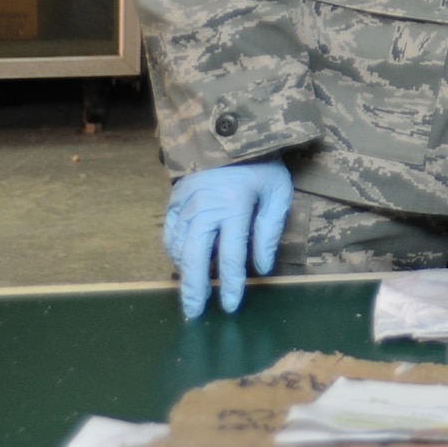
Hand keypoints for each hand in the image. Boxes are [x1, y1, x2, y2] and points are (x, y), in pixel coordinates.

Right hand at [163, 159, 292, 318]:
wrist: (232, 132)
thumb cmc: (262, 165)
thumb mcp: (278, 192)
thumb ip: (269, 230)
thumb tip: (262, 267)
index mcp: (233, 205)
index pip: (231, 255)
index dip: (231, 284)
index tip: (230, 306)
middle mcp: (204, 207)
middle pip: (195, 257)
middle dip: (194, 289)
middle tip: (195, 313)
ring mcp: (185, 203)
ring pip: (179, 247)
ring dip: (184, 272)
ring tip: (191, 292)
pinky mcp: (173, 199)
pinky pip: (169, 232)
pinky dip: (174, 251)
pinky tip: (182, 263)